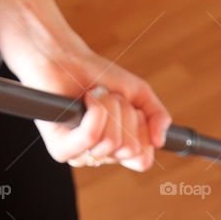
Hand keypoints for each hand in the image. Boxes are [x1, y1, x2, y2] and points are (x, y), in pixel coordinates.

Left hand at [4, 42, 170, 171]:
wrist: (65, 58)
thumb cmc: (98, 76)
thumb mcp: (138, 94)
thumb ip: (157, 117)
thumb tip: (159, 142)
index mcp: (116, 150)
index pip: (142, 160)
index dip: (144, 131)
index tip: (133, 109)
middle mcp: (99, 157)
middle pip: (130, 149)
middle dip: (126, 113)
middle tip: (109, 98)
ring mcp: (80, 156)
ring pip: (112, 141)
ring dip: (109, 107)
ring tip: (95, 96)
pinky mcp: (61, 150)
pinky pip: (92, 136)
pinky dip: (95, 109)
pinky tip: (85, 100)